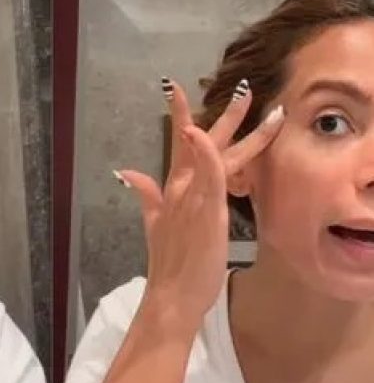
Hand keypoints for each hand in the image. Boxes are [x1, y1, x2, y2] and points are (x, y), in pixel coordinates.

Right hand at [119, 78, 283, 331]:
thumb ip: (145, 195)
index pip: (180, 145)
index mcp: (173, 191)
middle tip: (241, 87)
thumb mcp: (154, 225)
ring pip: (215, 152)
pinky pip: (208, 175)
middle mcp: (182, 188)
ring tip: (255, 101)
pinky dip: (205, 153)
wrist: (171, 295)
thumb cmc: (171, 266)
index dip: (179, 115)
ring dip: (233, 125)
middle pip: (201, 142)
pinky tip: (202, 133)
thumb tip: (126, 172)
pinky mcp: (205, 211)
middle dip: (222, 114)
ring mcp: (193, 198)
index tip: (176, 89)